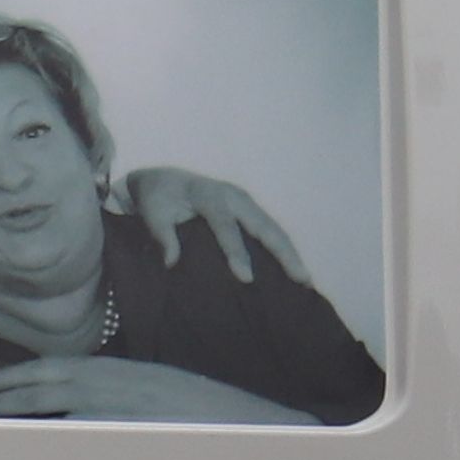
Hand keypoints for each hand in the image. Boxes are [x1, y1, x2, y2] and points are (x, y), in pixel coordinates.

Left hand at [0, 355, 307, 424]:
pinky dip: (56, 437)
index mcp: (131, 371)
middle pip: (55, 381)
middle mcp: (127, 381)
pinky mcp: (142, 426)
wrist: (262, 423)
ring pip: (62, 406)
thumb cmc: (215, 417)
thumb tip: (86, 415)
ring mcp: (133, 404)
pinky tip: (28, 445)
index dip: (25, 373)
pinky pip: (87, 433)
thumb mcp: (164, 397)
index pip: (66, 366)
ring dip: (22, 412)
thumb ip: (126, 399)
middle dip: (10, 390)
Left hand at [116, 166, 305, 287]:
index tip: (247, 279)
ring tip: (305, 280)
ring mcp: (245, 201)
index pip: (226, 226)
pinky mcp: (249, 209)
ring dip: (290, 253)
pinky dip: (284, 248)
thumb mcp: (153, 214)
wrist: (164, 179)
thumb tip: (171, 262)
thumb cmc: (157, 199)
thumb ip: (162, 236)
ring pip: (273, 228)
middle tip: (300, 279)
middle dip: (283, 253)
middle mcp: (234, 196)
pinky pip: (270, 229)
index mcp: (209, 196)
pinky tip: (294, 269)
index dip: (237, 252)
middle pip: (264, 225)